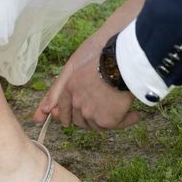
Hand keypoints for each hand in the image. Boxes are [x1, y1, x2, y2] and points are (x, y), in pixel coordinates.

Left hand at [35, 0, 148, 130]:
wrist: (119, 60)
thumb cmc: (100, 56)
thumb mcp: (75, 65)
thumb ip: (59, 87)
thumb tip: (45, 110)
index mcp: (68, 90)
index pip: (63, 109)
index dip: (64, 116)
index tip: (65, 121)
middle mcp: (77, 104)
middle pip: (79, 120)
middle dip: (87, 118)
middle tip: (100, 112)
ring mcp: (91, 114)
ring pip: (97, 124)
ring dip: (107, 119)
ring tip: (119, 111)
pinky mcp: (107, 121)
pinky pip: (118, 125)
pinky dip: (127, 120)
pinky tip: (135, 115)